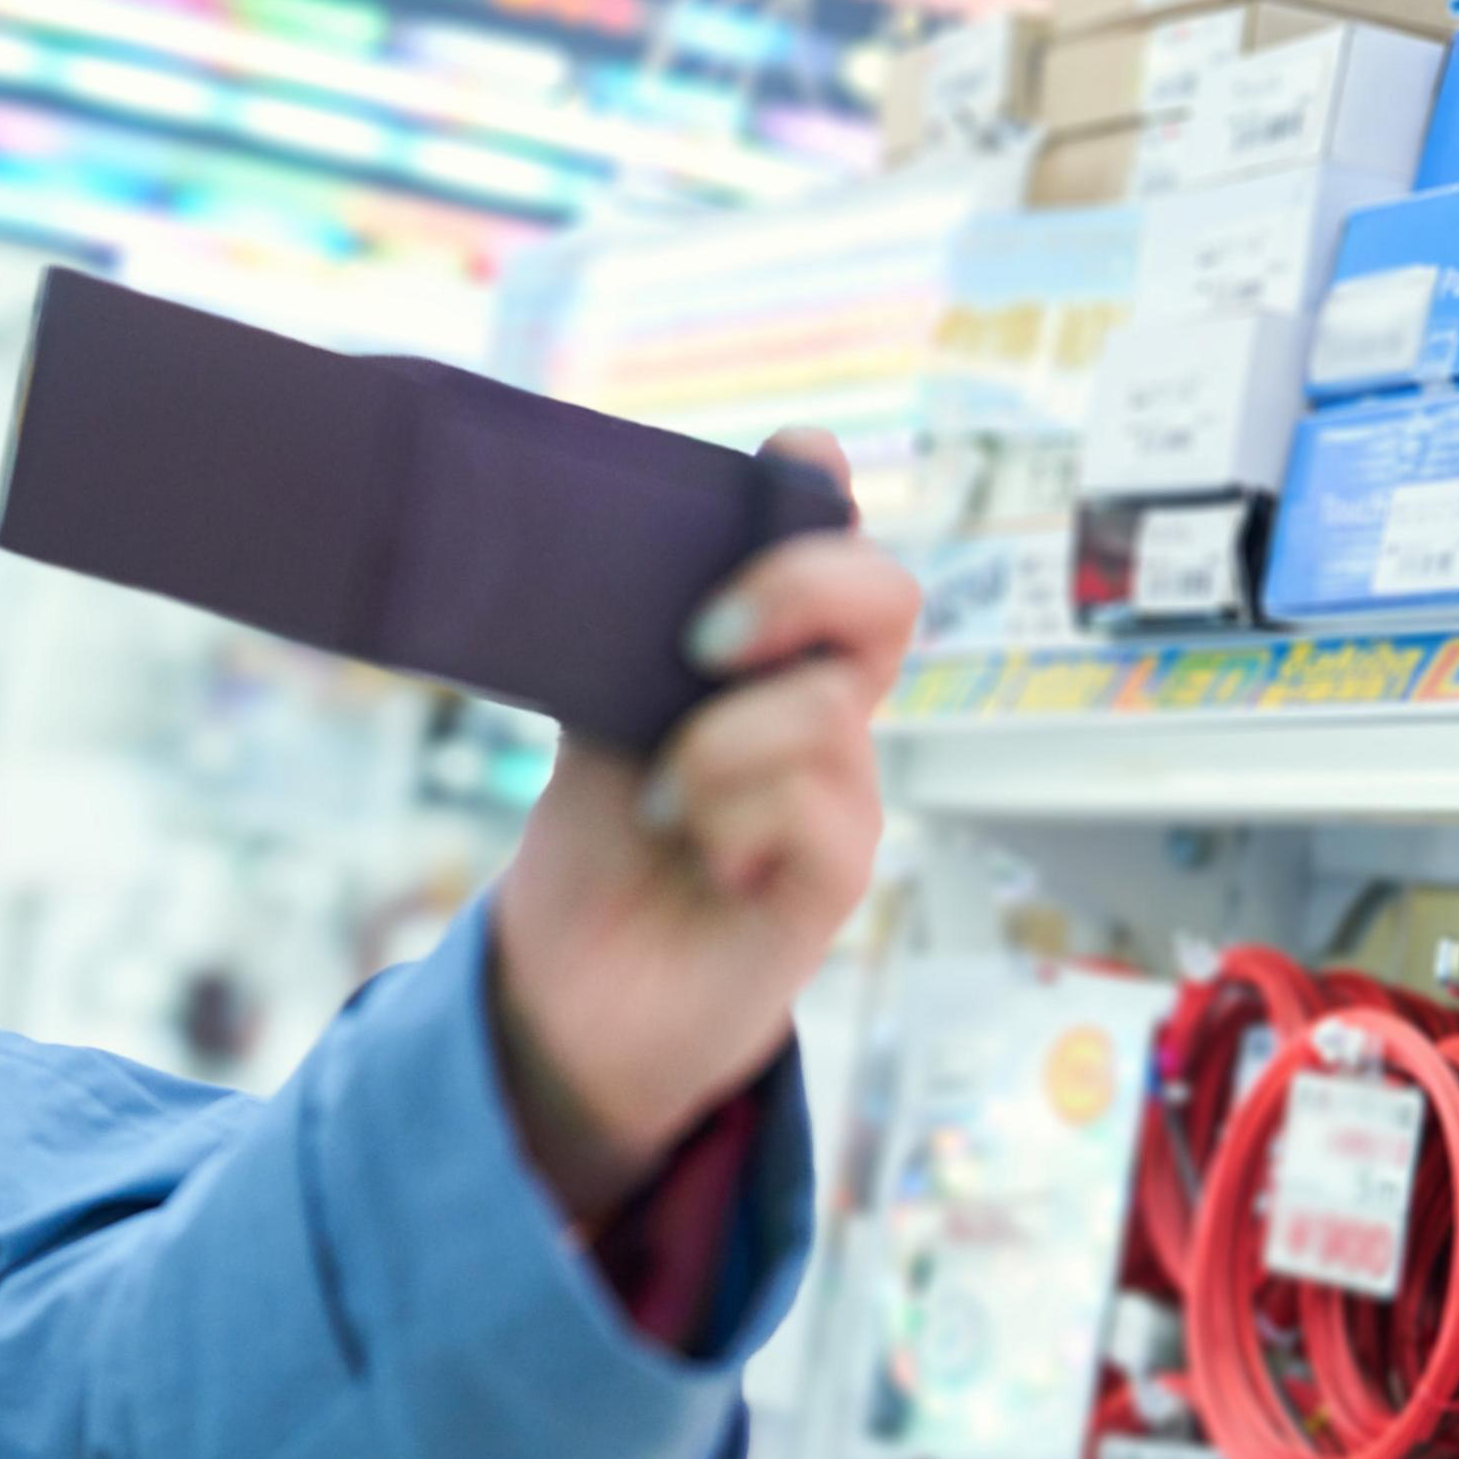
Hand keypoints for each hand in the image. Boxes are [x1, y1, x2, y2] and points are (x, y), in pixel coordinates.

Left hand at [488, 429, 917, 1221]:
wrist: (574, 999)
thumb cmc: (596, 855)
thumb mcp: (593, 724)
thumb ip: (614, 636)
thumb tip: (578, 536)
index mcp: (764, 664)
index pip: (827, 548)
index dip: (821, 494)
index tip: (793, 458)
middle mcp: (818, 717)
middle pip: (884, 601)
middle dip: (801, 585)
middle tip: (702, 637)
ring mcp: (838, 797)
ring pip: (825, 711)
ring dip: (720, 747)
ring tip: (660, 807)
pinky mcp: (832, 880)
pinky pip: (819, 813)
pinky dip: (739, 820)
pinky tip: (701, 855)